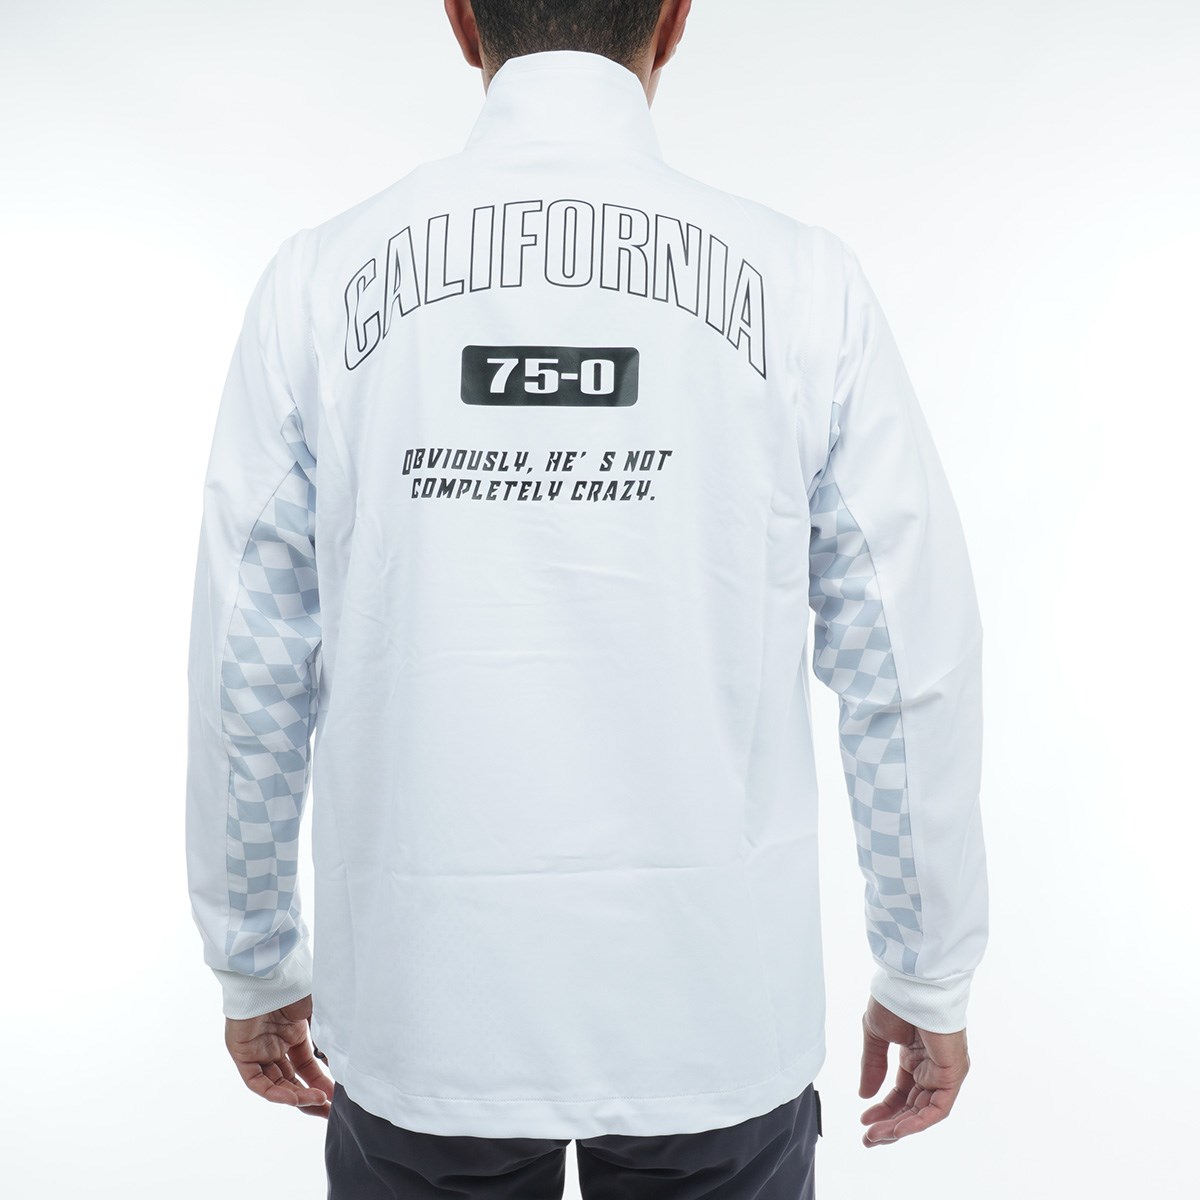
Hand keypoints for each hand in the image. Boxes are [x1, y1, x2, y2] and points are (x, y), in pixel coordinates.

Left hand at [224, 994, 334, 1118]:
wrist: (269, 973)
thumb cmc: (294, 984)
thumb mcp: (318, 1012)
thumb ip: (328, 1035)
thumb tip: (346, 1058)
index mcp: (293, 1033)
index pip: (306, 1067)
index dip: (320, 1083)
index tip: (336, 1098)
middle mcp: (275, 1045)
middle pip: (291, 1080)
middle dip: (310, 1097)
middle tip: (329, 1111)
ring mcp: (258, 1051)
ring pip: (276, 1084)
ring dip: (296, 1097)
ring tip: (318, 1102)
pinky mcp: (242, 1054)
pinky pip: (257, 1082)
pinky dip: (276, 1092)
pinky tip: (295, 1097)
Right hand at [858, 994, 969, 1146]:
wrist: (912, 984)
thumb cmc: (896, 1000)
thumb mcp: (876, 1035)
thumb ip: (872, 1066)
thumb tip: (864, 1095)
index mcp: (915, 1056)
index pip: (901, 1092)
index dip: (883, 1108)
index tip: (864, 1120)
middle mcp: (931, 1067)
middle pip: (912, 1106)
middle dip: (889, 1124)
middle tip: (869, 1138)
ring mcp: (944, 1072)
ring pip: (924, 1112)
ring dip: (900, 1127)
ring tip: (876, 1136)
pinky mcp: (952, 1075)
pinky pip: (937, 1108)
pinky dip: (918, 1121)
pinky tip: (896, 1128)